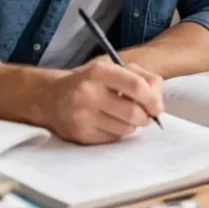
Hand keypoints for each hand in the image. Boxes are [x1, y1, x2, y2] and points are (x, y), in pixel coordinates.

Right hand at [39, 60, 163, 144]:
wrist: (51, 97)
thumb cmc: (91, 82)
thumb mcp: (115, 69)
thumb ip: (143, 78)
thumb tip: (158, 103)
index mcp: (99, 71)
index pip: (136, 86)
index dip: (153, 99)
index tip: (158, 107)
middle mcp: (88, 92)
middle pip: (133, 112)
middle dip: (146, 117)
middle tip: (146, 116)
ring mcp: (82, 115)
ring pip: (125, 128)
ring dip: (133, 125)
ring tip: (126, 117)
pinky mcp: (79, 133)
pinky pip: (113, 138)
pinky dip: (119, 132)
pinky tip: (111, 123)